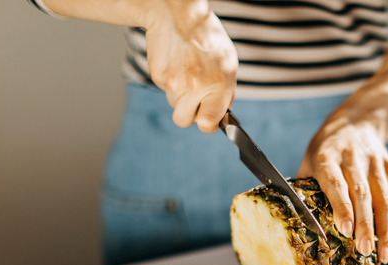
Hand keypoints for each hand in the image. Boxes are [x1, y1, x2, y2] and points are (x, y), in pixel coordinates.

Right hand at [144, 0, 236, 132]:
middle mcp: (195, 87)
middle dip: (190, 113)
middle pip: (184, 120)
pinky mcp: (158, 76)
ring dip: (181, 95)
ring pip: (175, 104)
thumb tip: (221, 116)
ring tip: (188, 72)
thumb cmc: (208, 40)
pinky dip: (171, 82)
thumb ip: (225, 93)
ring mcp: (174, 82)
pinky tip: (177, 64)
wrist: (179, 16)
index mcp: (218, 86)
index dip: (208, 124)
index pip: (207, 124)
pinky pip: (165, 90)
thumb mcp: (228, 65)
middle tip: (196, 98)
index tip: (209, 120)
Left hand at [297, 119, 387, 263]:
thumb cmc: (326, 150)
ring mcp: (374, 161)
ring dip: (383, 228)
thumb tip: (298, 224)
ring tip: (381, 254)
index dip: (342, 206)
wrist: (357, 121)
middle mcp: (352, 157)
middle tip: (364, 251)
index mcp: (327, 156)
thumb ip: (305, 189)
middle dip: (364, 224)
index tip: (345, 229)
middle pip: (362, 193)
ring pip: (382, 197)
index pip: (336, 182)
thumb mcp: (310, 161)